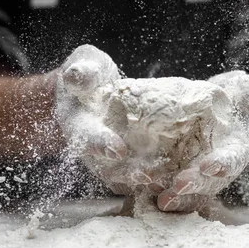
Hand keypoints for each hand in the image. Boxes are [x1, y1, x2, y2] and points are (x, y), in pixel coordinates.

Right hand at [55, 44, 154, 195]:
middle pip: (105, 166)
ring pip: (121, 177)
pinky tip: (171, 180)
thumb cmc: (89, 74)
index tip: (119, 148)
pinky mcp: (122, 162)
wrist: (88, 90)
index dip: (101, 143)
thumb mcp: (84, 66)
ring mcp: (105, 158)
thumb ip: (81, 71)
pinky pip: (134, 176)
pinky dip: (151, 180)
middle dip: (127, 172)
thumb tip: (77, 76)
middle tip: (148, 175)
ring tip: (164, 182)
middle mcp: (90, 147)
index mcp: (77, 123)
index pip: (86, 136)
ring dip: (142, 181)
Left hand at [156, 70, 248, 211]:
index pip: (231, 160)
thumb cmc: (232, 101)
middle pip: (205, 182)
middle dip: (193, 183)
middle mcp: (214, 169)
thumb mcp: (243, 92)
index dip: (222, 164)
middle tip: (179, 184)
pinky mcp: (174, 174)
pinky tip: (140, 185)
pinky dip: (154, 189)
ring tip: (159, 195)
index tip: (210, 166)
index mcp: (234, 150)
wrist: (212, 110)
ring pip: (185, 192)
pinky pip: (165, 187)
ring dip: (173, 195)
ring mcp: (195, 175)